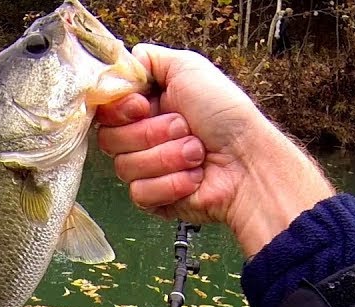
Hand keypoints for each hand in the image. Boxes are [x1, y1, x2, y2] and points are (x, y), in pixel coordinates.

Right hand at [96, 44, 333, 257]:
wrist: (248, 162)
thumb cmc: (226, 116)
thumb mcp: (188, 68)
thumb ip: (148, 59)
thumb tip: (122, 66)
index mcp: (146, 107)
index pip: (105, 110)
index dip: (120, 110)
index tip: (143, 106)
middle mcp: (142, 137)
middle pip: (109, 139)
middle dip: (152, 133)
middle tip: (185, 128)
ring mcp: (146, 169)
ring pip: (125, 167)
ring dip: (168, 157)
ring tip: (197, 153)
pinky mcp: (153, 199)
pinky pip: (140, 192)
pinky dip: (172, 183)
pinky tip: (194, 178)